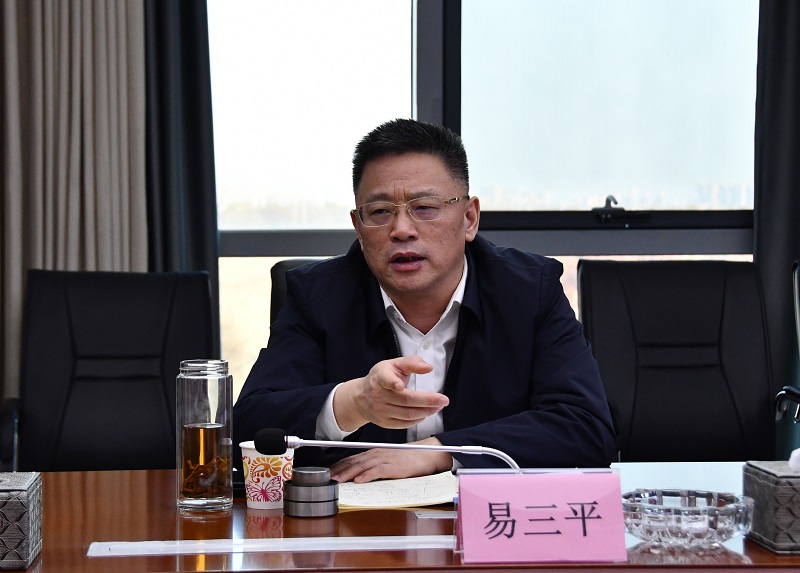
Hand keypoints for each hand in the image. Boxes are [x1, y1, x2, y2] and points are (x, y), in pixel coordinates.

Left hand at [329, 437, 452, 482]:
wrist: (426, 455)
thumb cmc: (408, 459)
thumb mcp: (388, 460)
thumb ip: (374, 465)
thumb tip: (359, 475)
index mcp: (374, 453)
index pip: (352, 458)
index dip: (339, 465)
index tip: (328, 473)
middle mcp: (377, 454)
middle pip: (354, 462)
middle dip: (339, 470)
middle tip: (326, 478)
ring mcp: (385, 459)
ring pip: (362, 466)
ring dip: (348, 473)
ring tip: (337, 480)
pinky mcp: (394, 466)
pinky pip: (378, 471)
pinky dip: (367, 475)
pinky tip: (359, 480)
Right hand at [333, 356, 448, 431]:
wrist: (361, 396)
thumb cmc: (381, 378)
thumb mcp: (394, 364)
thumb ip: (412, 362)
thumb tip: (427, 367)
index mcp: (381, 377)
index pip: (386, 379)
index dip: (393, 382)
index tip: (399, 385)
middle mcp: (379, 394)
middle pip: (406, 400)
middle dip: (428, 401)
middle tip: (443, 400)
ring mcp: (381, 410)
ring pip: (407, 414)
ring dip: (426, 411)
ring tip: (438, 406)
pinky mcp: (384, 422)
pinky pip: (405, 424)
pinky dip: (418, 419)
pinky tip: (425, 413)